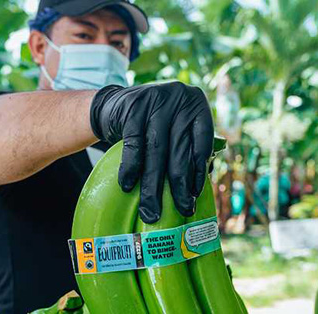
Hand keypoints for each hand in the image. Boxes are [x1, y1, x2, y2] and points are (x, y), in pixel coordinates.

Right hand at [90, 82, 213, 222]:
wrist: (115, 104)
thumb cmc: (151, 124)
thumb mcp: (174, 126)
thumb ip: (187, 147)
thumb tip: (195, 189)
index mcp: (195, 105)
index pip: (202, 142)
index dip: (198, 172)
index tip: (194, 196)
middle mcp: (178, 99)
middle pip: (179, 150)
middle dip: (179, 186)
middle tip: (180, 210)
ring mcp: (155, 101)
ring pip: (156, 151)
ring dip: (152, 185)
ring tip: (151, 210)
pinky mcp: (132, 108)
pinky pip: (133, 144)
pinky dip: (130, 168)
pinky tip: (127, 185)